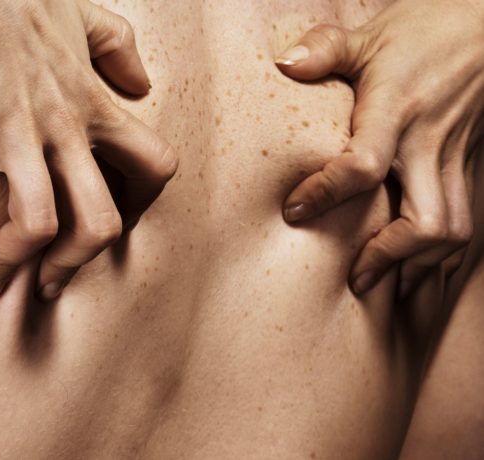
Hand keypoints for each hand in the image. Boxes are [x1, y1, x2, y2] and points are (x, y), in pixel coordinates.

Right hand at [0, 0, 176, 302]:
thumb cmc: (25, 1)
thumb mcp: (88, 17)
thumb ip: (121, 51)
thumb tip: (144, 85)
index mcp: (97, 109)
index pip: (155, 167)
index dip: (144, 205)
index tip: (117, 224)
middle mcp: (67, 130)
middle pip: (101, 219)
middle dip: (78, 262)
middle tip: (49, 281)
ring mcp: (18, 133)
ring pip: (40, 221)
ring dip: (13, 264)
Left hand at [276, 0, 483, 297]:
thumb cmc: (423, 27)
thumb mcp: (369, 33)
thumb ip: (324, 48)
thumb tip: (283, 64)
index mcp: (397, 108)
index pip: (363, 165)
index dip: (327, 193)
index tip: (294, 211)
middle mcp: (429, 142)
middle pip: (425, 223)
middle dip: (385, 258)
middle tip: (353, 281)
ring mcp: (454, 158)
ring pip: (453, 232)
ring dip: (418, 267)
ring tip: (383, 283)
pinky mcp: (469, 165)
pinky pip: (466, 222)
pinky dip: (442, 255)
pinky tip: (417, 269)